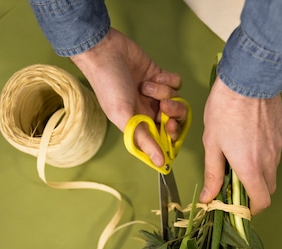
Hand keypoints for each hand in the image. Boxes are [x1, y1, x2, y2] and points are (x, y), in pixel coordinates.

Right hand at [70, 28, 187, 166]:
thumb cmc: (108, 85)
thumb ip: (144, 140)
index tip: (169, 127)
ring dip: (165, 93)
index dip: (172, 135)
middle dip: (173, 113)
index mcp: (141, 124)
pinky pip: (176, 82)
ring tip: (147, 86)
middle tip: (164, 107)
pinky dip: (167, 79)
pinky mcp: (160, 77)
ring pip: (177, 99)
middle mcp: (149, 111)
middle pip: (176, 119)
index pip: (165, 138)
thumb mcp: (124, 116)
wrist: (105, 51)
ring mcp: (156, 94)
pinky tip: (152, 76)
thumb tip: (160, 163)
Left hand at [201, 77, 281, 213]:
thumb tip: (208, 198)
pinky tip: (252, 132)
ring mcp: (279, 145)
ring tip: (243, 150)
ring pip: (273, 167)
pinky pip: (276, 148)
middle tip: (238, 180)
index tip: (241, 205)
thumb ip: (212, 173)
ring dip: (260, 169)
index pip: (262, 201)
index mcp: (250, 168)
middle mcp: (270, 160)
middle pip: (269, 187)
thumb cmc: (225, 109)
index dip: (253, 209)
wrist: (249, 77)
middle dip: (256, 190)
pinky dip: (266, 149)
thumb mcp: (211, 143)